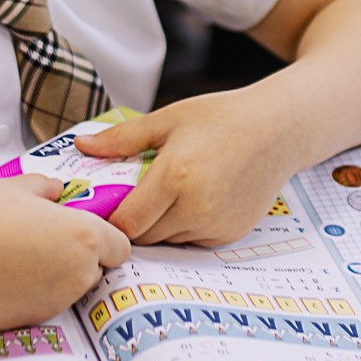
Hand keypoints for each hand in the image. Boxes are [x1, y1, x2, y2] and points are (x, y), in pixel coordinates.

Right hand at [0, 176, 128, 327]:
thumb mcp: (18, 187)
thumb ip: (47, 187)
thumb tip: (55, 190)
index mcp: (84, 237)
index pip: (121, 248)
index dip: (105, 240)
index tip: (87, 233)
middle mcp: (77, 274)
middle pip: (96, 270)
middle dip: (78, 258)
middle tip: (45, 243)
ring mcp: (55, 301)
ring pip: (69, 290)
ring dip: (55, 278)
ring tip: (18, 257)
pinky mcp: (31, 320)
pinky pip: (42, 306)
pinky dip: (30, 295)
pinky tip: (3, 278)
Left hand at [79, 92, 297, 246]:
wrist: (279, 129)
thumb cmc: (222, 118)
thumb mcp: (168, 119)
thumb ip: (121, 139)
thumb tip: (81, 145)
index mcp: (175, 176)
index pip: (127, 223)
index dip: (112, 219)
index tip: (107, 206)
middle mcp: (196, 208)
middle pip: (145, 237)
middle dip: (135, 222)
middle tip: (135, 197)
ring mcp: (216, 225)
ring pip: (169, 241)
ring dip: (161, 226)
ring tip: (170, 193)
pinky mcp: (231, 234)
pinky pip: (194, 242)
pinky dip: (187, 228)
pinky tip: (195, 199)